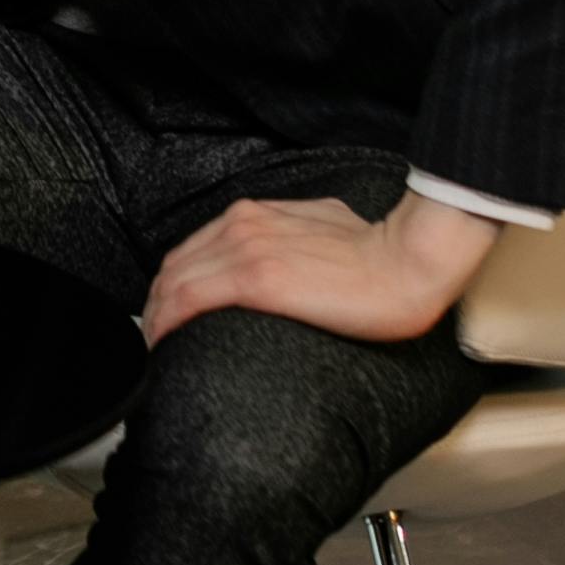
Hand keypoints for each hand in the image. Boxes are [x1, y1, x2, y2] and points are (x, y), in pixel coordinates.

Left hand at [141, 188, 498, 348]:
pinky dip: (168, 322)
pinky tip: (165, 345)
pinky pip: (189, 299)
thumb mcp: (324, 227)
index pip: (193, 250)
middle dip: (156, 304)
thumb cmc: (379, 254)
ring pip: (173, 282)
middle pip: (175, 266)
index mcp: (256, 215)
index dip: (173, 284)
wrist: (408, 263)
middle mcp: (243, 225)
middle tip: (157, 340)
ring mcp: (245, 249)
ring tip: (158, 350)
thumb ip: (292, 234)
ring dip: (156, 317)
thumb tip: (286, 256)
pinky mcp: (255, 278)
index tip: (170, 314)